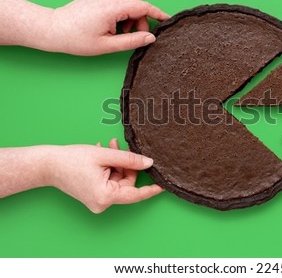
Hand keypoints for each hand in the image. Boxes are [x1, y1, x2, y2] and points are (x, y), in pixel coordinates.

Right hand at [45, 139, 163, 212]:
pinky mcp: (94, 196)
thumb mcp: (105, 156)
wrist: (47, 164)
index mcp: (105, 197)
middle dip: (126, 163)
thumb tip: (149, 163)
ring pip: (118, 180)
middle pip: (126, 183)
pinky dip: (109, 168)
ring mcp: (97, 201)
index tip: (165, 185)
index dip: (152, 189)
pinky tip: (103, 154)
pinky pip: (109, 181)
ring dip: (116, 163)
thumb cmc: (72, 160)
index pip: (136, 194)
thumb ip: (129, 159)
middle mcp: (102, 203)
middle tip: (119, 146)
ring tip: (108, 146)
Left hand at [49, 0, 169, 54]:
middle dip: (141, 20)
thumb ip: (132, 41)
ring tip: (120, 30)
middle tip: (132, 36)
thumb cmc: (77, 39)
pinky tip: (116, 19)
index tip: (167, 21)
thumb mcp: (108, 45)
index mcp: (113, 7)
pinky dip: (124, 6)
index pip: (144, 7)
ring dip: (132, 13)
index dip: (158, 14)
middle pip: (139, 3)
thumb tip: (150, 38)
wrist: (54, 29)